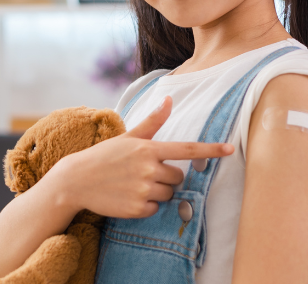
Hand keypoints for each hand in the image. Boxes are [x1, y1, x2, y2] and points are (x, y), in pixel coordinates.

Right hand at [45, 96, 233, 218]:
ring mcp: (143, 189)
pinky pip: (155, 208)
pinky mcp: (137, 208)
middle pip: (179, 177)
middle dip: (167, 176)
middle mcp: (149, 169)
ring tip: (133, 184)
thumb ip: (153, 121)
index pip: (187, 149)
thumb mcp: (129, 136)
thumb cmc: (105, 156)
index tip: (230, 149)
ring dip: (157, 191)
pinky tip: (128, 196)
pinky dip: (145, 205)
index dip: (211, 150)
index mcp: (149, 148)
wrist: (76, 180)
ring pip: (168, 194)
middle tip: (144, 172)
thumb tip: (169, 100)